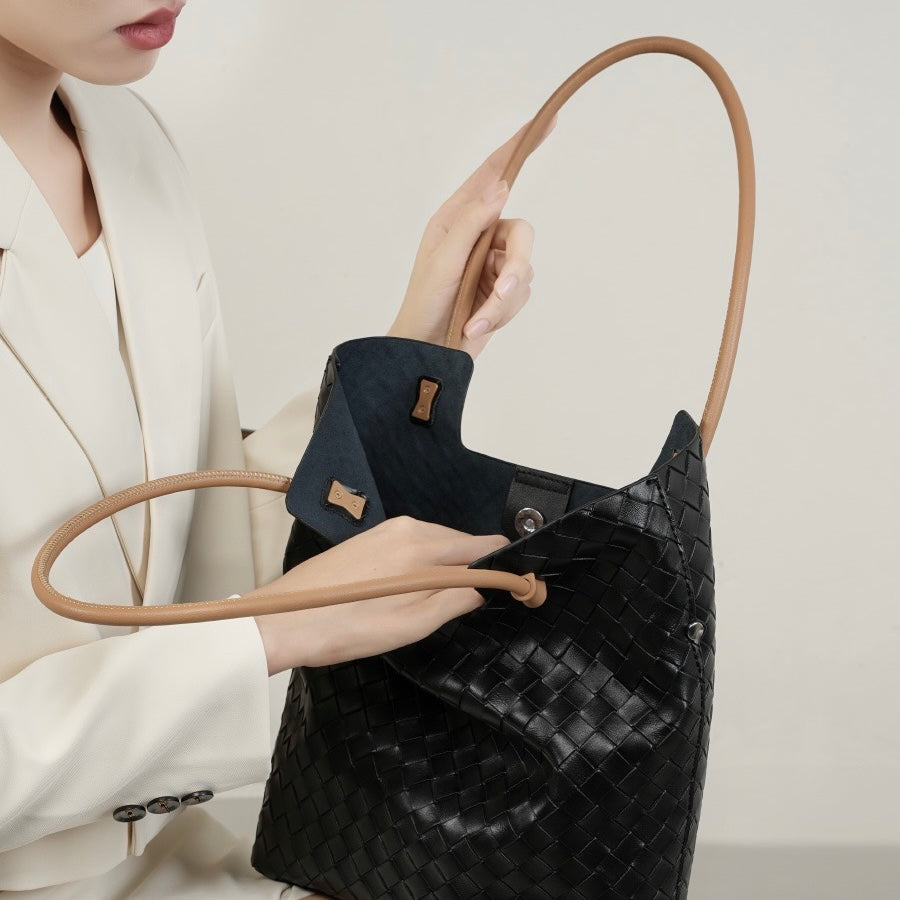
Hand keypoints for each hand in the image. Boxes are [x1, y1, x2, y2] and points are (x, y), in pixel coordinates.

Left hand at [251, 516, 510, 675]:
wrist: (284, 621)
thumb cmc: (344, 627)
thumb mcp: (411, 625)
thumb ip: (455, 601)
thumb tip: (483, 587)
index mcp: (422, 545)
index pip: (482, 545)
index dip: (503, 566)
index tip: (515, 586)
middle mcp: (407, 527)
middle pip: (461, 542)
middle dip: (475, 567)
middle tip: (479, 601)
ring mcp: (386, 530)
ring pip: (437, 544)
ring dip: (447, 567)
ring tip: (441, 602)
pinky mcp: (370, 538)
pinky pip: (413, 545)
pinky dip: (424, 564)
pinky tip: (413, 590)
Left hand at [387, 112, 557, 359]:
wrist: (426, 352)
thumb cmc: (424, 304)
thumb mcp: (442, 261)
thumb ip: (471, 224)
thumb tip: (502, 187)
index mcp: (457, 218)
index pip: (494, 174)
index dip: (520, 147)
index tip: (547, 121)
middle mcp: (479, 236)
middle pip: (523, 233)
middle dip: (514, 269)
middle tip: (501, 293)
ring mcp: (493, 264)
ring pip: (525, 271)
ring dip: (501, 303)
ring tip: (475, 322)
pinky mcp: (502, 292)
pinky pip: (521, 296)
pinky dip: (501, 315)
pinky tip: (477, 326)